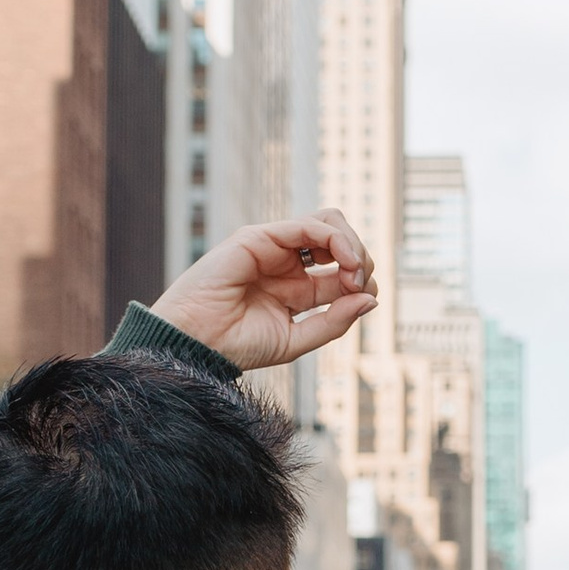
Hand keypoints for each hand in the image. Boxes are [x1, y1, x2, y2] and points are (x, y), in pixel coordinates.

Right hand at [152, 211, 377, 368]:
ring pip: (329, 223)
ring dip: (352, 243)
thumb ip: (334, 321)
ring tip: (354, 269)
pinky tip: (345, 261)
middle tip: (360, 284)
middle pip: (341, 242)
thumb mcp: (296, 339)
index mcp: (296, 289)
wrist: (196, 343)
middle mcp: (288, 264)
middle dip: (362, 260)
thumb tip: (372, 299)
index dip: (362, 281)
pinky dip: (336, 239)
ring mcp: (275, 248)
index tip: (364, 299)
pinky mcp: (260, 237)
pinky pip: (309, 225)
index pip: (343, 272)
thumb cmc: (237, 345)